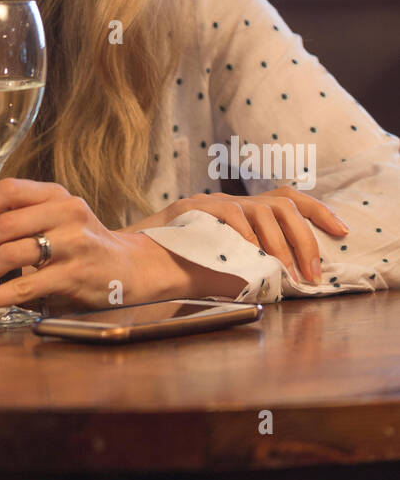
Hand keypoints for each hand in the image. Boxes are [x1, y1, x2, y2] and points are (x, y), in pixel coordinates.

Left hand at [0, 177, 185, 313]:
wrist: (128, 268)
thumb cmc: (82, 243)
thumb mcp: (50, 219)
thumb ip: (9, 214)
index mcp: (56, 195)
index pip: (9, 191)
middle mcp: (65, 213)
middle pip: (4, 225)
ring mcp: (72, 244)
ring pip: (10, 254)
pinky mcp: (73, 276)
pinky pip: (23, 288)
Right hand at [121, 183, 348, 283]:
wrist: (137, 266)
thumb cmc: (181, 272)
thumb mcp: (230, 271)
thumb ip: (257, 268)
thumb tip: (293, 279)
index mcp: (243, 214)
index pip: (288, 200)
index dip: (319, 212)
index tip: (342, 231)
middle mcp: (231, 203)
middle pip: (283, 203)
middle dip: (305, 239)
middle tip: (311, 273)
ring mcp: (211, 203)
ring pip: (261, 210)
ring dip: (280, 245)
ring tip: (284, 273)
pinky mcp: (191, 207)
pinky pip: (229, 213)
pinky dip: (246, 235)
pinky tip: (251, 256)